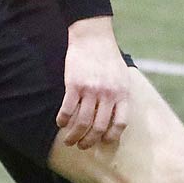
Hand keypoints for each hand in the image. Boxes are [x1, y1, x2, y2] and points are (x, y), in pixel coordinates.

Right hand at [57, 17, 129, 148]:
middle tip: (82, 146)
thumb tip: (116, 118)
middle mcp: (108, 94)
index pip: (119, 124)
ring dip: (74, 136)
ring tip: (69, 140)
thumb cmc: (108, 57)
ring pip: (82, 123)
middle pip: (99, 128)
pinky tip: (60, 123)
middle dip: (89, 142)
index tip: (103, 142)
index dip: (110, 137)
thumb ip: (121, 96)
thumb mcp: (123, 77)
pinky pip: (67, 109)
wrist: (93, 36)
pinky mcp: (74, 85)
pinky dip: (63, 120)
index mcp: (122, 93)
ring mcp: (91, 90)